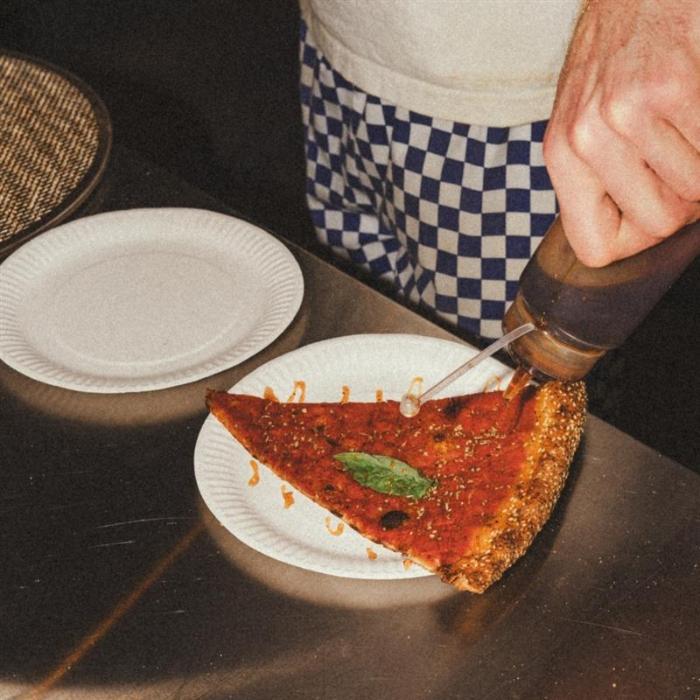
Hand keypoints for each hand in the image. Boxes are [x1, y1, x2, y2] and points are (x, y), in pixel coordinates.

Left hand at [543, 0, 699, 266]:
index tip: (647, 211)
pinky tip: (692, 105)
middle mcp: (585, 140)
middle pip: (659, 224)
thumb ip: (598, 181)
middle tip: (676, 161)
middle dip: (681, 201)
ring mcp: (626, 114)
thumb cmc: (614, 64)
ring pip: (695, 191)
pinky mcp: (671, 87)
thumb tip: (634, 234)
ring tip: (682, 127)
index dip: (633, 240)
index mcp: (560, 158)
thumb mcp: (582, 127)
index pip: (595, 249)